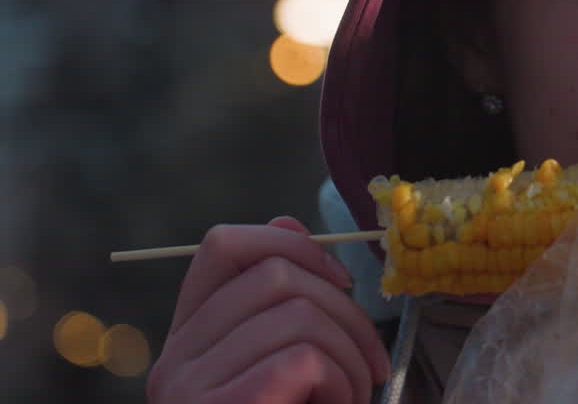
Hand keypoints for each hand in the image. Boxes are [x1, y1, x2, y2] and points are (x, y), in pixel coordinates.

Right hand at [147, 217, 390, 403]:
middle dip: (347, 313)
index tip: (338, 280)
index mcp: (189, 338)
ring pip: (298, 313)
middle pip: (275, 275)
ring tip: (355, 395)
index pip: (222, 246)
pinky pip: (303, 358)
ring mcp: (189, 388)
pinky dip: (341, 380)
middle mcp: (175, 358)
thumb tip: (291, 222)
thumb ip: (281, 303)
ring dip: (352, 354)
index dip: (289, 243)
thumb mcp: (282, 363)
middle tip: (370, 364)